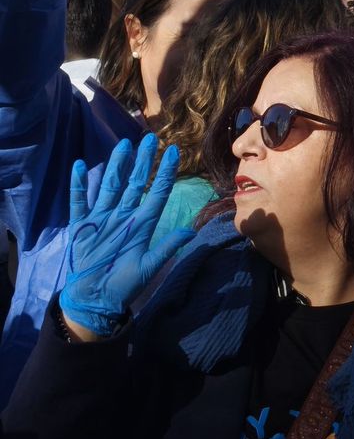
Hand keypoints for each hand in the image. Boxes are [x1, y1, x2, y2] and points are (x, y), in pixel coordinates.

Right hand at [59, 135, 192, 340]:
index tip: (173, 151)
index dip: (164, 172)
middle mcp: (123, 216)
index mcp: (142, 224)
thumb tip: (190, 232)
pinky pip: (79, 202)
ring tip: (122, 145)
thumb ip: (166, 247)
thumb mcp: (148, 266)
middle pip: (133, 183)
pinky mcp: (81, 226)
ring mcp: (102, 219)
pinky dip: (79, 185)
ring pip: (109, 186)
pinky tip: (80, 166)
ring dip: (115, 166)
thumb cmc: (124, 285)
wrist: (94, 299)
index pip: (156, 192)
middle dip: (141, 161)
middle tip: (148, 138)